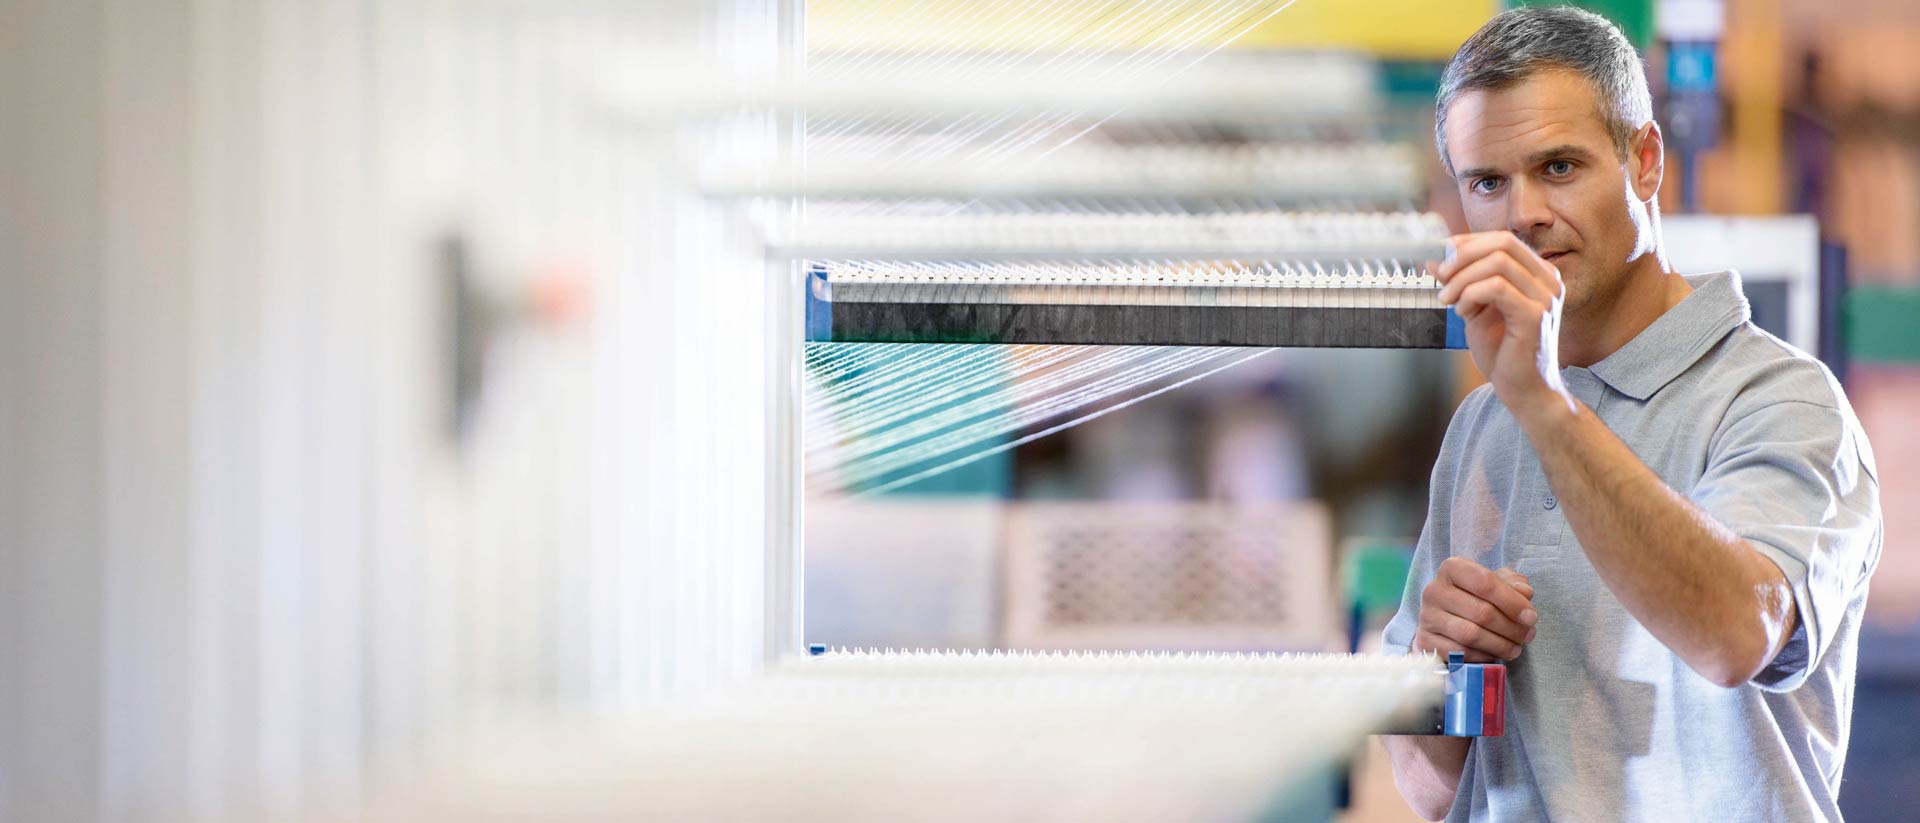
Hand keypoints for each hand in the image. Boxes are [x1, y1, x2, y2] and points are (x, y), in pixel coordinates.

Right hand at [1413, 557, 1537, 662]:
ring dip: (1500, 645)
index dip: (1513, 602)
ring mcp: (1427, 616)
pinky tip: (1494, 654)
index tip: (1531, 617)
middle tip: (1528, 636)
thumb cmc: (1478, 596)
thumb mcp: (1498, 583)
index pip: (1486, 583)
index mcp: (1453, 568)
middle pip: (1481, 612)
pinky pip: (1459, 653)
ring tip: (1516, 648)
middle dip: (1511, 628)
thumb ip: (1514, 585)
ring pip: (1471, 635)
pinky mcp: (1425, 641)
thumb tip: (1524, 594)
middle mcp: (1435, 590)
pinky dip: (1482, 656)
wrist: (1449, 617)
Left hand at [1432, 232, 1567, 416]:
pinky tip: (1463, 313)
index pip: (1503, 240)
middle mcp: (1549, 281)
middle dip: (1463, 256)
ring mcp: (1546, 296)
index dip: (1468, 243)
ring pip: (1497, 262)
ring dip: (1462, 279)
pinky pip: (1496, 287)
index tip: (1441, 257)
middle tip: (1440, 276)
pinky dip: (1471, 295)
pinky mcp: (1535, 315)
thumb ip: (1461, 283)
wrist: (1523, 390)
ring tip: (1448, 301)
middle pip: (1503, 243)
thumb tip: (1434, 260)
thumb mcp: (1475, 308)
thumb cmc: (1503, 352)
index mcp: (1538, 275)